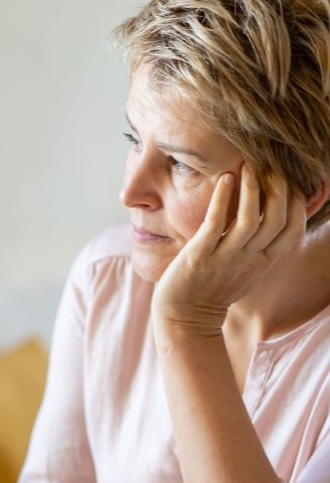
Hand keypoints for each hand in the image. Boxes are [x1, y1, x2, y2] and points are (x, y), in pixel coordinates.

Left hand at [152, 164, 305, 334]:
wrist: (184, 316)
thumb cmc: (214, 289)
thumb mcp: (247, 271)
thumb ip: (261, 249)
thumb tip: (271, 220)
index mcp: (263, 262)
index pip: (293, 229)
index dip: (297, 202)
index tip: (291, 180)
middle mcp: (249, 260)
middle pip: (277, 220)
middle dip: (278, 189)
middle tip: (271, 165)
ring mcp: (224, 258)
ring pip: (250, 219)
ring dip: (252, 189)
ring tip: (249, 166)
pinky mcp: (199, 256)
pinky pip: (215, 223)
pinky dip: (222, 198)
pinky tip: (224, 178)